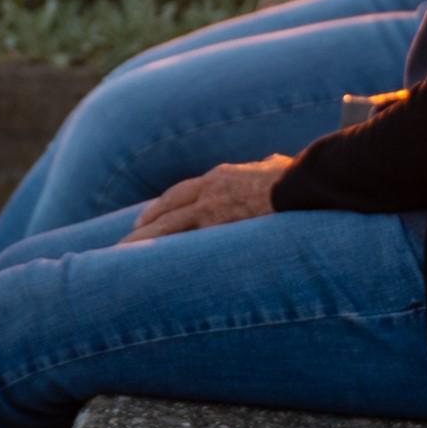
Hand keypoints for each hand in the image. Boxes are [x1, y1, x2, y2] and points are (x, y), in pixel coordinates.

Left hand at [123, 157, 291, 243]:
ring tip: (123, 254)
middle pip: (167, 209)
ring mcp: (212, 209)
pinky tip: (150, 265)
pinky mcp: (219, 226)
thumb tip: (272, 162)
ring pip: (168, 226)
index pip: (182, 193)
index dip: (162, 207)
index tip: (146, 217)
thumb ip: (267, 167)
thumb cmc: (297, 177)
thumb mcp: (276, 166)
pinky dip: (166, 252)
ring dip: (144, 240)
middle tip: (125, 239)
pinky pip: (186, 243)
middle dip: (145, 224)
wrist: (303, 183)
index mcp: (221, 177)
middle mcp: (210, 191)